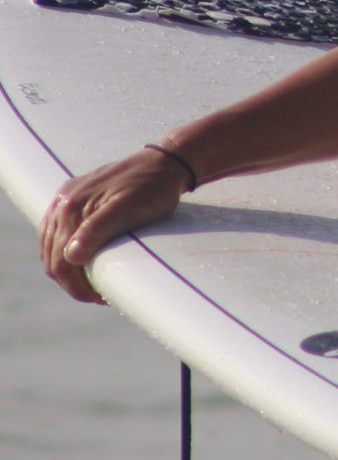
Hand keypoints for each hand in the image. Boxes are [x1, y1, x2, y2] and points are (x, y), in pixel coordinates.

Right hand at [39, 146, 191, 303]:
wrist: (165, 161)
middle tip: (99, 294)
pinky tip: (83, 261)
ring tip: (92, 281)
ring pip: (51, 248)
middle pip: (52, 258)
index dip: (77, 287)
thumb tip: (70, 257)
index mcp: (71, 208)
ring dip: (67, 269)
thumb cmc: (152, 187)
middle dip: (72, 282)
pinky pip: (56, 234)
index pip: (60, 262)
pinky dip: (65, 252)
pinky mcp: (71, 198)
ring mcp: (63, 200)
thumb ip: (98, 230)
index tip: (101, 297)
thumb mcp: (129, 209)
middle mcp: (61, 203)